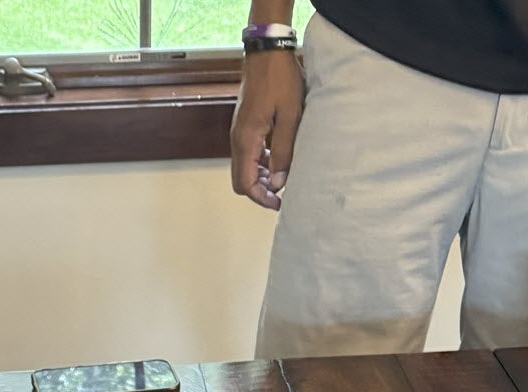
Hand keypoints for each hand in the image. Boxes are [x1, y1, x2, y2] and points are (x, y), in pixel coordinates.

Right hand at [230, 50, 304, 209]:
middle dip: (260, 191)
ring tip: (283, 175)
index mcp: (246, 140)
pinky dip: (260, 162)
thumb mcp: (289, 117)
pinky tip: (277, 157)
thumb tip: (279, 181)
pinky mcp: (245, 125)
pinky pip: (248, 153)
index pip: (245, 183)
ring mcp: (239, 132)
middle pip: (241, 179)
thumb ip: (283, 151)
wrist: (267, 52)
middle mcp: (238, 139)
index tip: (279, 203)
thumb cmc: (280, 79)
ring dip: (261, 176)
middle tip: (281, 192)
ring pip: (245, 167)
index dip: (261, 198)